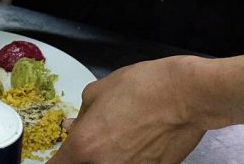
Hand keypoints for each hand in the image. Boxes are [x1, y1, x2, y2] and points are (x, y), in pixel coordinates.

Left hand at [51, 57, 205, 163]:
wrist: (185, 96)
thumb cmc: (141, 87)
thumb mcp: (98, 91)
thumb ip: (81, 115)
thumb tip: (72, 127)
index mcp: (85, 146)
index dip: (58, 159)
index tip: (63, 153)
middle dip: (83, 156)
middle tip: (92, 141)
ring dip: (106, 156)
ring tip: (119, 137)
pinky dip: (127, 158)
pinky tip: (135, 141)